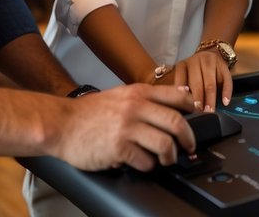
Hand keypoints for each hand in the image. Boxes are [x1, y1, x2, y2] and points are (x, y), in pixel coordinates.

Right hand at [52, 83, 195, 171]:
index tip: (197, 116)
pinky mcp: (119, 148)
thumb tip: (176, 97)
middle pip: (177, 123)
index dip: (192, 107)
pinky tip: (141, 163)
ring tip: (165, 160)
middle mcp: (135, 107)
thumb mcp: (118, 95)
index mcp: (137, 93)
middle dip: (188, 139)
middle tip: (188, 147)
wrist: (61, 124)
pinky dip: (148, 166)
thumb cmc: (88, 113)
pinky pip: (146, 161)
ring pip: (165, 144)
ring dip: (170, 156)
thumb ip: (143, 98)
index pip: (177, 96)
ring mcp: (127, 128)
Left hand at [173, 49, 231, 112]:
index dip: (182, 89)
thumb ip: (184, 87)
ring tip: (210, 110)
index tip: (183, 101)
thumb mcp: (186, 75)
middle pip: (197, 82)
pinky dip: (226, 92)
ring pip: (211, 83)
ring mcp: (211, 62)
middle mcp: (196, 61)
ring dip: (210, 98)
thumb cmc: (195, 72)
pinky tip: (225, 102)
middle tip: (199, 112)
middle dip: (198, 99)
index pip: (181, 76)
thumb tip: (183, 106)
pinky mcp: (223, 65)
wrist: (211, 55)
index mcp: (184, 64)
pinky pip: (226, 80)